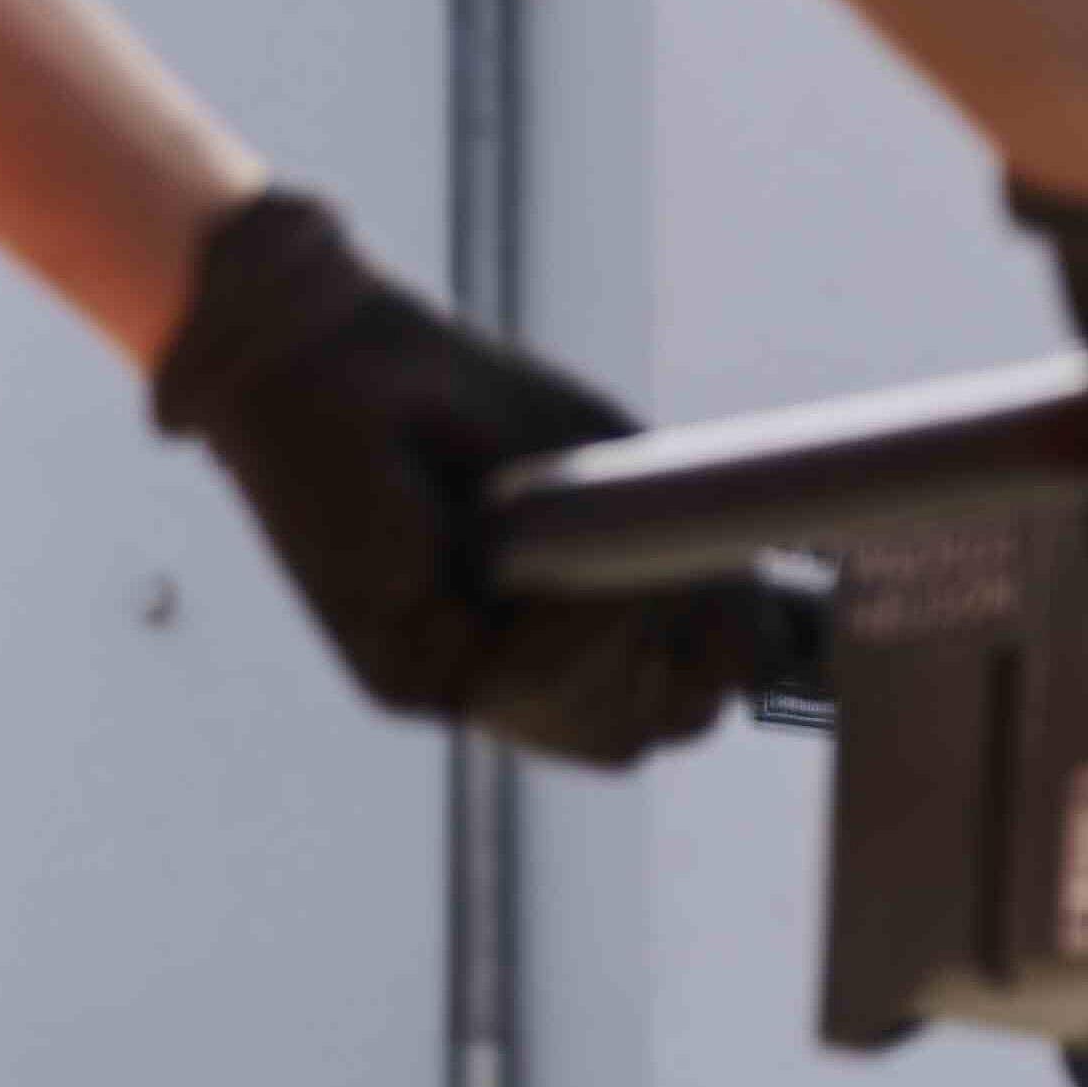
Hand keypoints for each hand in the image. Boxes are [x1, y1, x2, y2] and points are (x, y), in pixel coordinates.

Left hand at [153, 192, 766, 764]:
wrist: (325, 353)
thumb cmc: (464, 399)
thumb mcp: (607, 480)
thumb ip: (678, 561)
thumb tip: (762, 652)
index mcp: (554, 634)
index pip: (667, 706)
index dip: (719, 663)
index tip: (733, 595)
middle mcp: (500, 676)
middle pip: (642, 733)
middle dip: (686, 662)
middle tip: (662, 571)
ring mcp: (451, 686)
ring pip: (601, 728)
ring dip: (623, 637)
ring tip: (591, 543)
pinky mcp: (402, 676)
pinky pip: (525, 687)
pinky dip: (561, 621)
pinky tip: (535, 549)